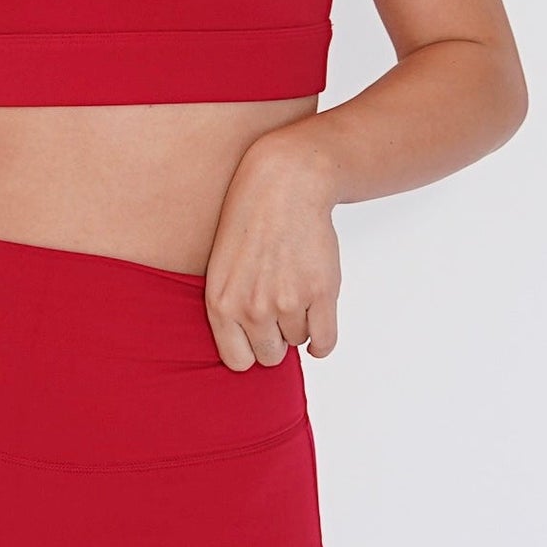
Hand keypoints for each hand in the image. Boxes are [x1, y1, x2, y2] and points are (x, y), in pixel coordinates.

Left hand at [203, 125, 340, 370]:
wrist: (284, 185)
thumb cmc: (252, 224)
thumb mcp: (222, 268)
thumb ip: (231, 310)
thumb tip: (250, 354)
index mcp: (221, 304)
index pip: (238, 361)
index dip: (250, 349)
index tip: (256, 336)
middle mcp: (251, 308)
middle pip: (270, 356)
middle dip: (276, 338)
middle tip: (278, 308)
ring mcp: (287, 302)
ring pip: (298, 341)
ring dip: (298, 324)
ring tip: (293, 288)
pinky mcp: (320, 293)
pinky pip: (324, 341)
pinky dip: (322, 342)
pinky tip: (317, 326)